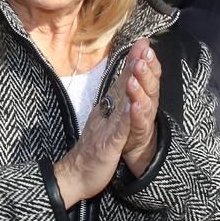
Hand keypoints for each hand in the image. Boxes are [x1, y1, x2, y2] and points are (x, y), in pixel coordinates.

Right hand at [52, 41, 160, 207]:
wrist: (75, 175)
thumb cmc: (92, 152)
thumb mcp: (103, 125)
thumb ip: (111, 107)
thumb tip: (119, 89)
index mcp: (107, 110)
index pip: (121, 83)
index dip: (132, 63)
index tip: (142, 44)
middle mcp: (106, 114)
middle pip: (122, 86)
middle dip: (134, 65)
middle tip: (143, 45)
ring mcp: (107, 128)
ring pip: (122, 103)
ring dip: (131, 84)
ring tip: (140, 66)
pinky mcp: (109, 145)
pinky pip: (120, 129)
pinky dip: (127, 116)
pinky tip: (135, 104)